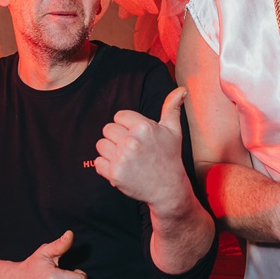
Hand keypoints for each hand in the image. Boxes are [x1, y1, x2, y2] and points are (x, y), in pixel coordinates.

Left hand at [94, 87, 192, 214]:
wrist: (168, 189)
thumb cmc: (169, 157)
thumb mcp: (173, 131)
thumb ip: (172, 107)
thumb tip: (181, 89)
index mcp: (143, 127)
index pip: (119, 116)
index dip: (126, 126)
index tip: (137, 137)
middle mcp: (131, 141)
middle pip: (108, 129)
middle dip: (118, 138)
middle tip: (132, 149)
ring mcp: (121, 158)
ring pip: (101, 145)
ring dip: (111, 151)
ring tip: (127, 159)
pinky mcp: (114, 174)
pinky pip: (98, 162)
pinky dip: (106, 166)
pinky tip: (122, 169)